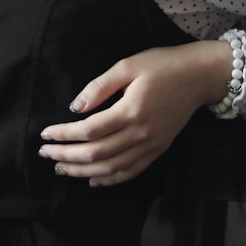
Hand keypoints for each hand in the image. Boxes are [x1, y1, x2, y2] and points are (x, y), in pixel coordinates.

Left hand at [38, 42, 232, 186]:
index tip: (45, 135)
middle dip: (67, 156)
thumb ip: (99, 87)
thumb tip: (75, 108)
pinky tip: (93, 180)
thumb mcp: (128, 66)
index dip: (64, 135)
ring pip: (111, 168)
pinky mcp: (159, 150)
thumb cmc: (163, 65)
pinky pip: (131, 171)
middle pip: (97, 154)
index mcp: (132, 110)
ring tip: (61, 168)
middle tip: (45, 154)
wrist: (200, 77)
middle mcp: (142, 133)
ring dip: (83, 172)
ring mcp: (152, 145)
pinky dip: (110, 180)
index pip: (89, 130)